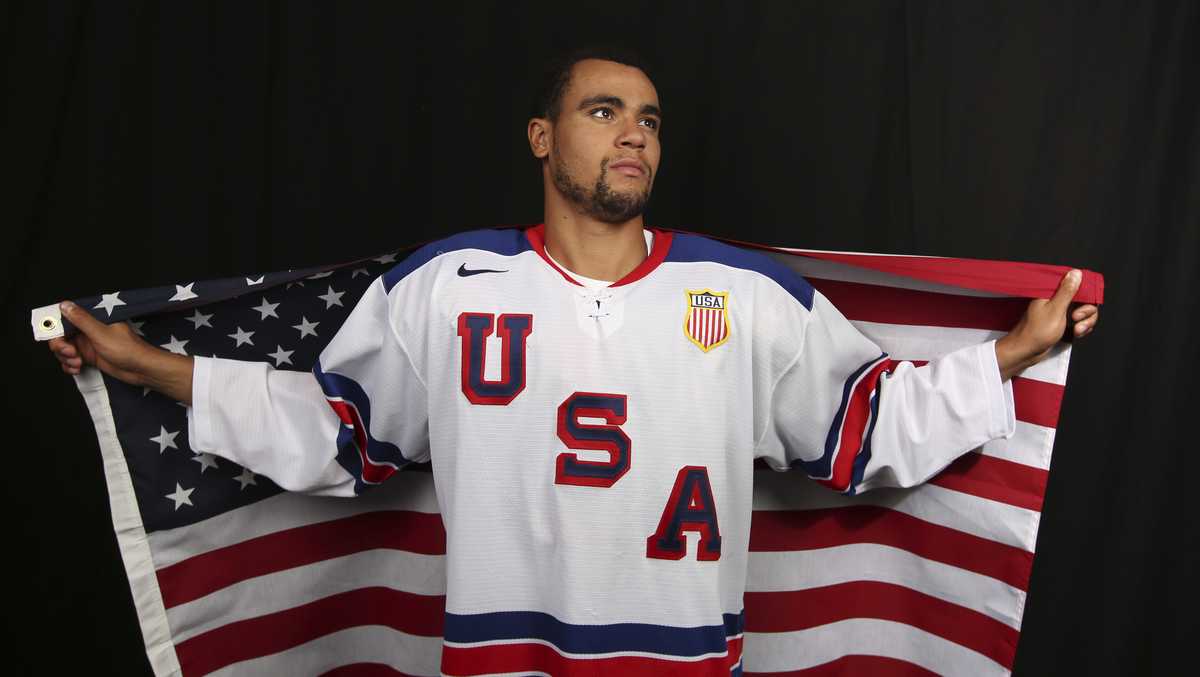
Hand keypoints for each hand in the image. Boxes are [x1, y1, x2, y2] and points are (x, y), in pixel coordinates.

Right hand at [48, 301, 193, 402]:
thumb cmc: (127, 350)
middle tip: (71, 353)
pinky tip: (77, 369)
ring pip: (64, 350)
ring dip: (65, 358)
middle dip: (61, 347)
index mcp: (92, 320)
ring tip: (77, 363)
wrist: (141, 369)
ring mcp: (89, 344)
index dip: (56, 329)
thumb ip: (81, 320)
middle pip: (61, 336)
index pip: (66, 320)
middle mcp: (89, 331)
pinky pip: (71, 360)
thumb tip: (65, 305)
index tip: (56, 339)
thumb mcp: (100, 333)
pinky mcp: (90, 357)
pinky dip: (70, 365)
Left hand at [995, 270, 1099, 379]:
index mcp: (1052, 292)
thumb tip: (1076, 272)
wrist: (1025, 352)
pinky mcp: (1062, 323)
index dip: (1086, 293)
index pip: (1076, 284)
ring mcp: (1060, 312)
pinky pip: (1080, 322)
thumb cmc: (1036, 332)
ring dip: (1086, 322)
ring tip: (1077, 330)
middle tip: (1075, 318)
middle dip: (1087, 311)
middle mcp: (1057, 300)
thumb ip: (1067, 291)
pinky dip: (1082, 328)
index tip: (1084, 303)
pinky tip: (1076, 334)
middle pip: (1084, 299)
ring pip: (1084, 311)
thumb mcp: (1055, 309)